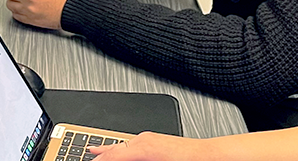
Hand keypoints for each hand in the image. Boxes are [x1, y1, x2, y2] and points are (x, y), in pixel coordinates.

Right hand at [88, 132, 208, 160]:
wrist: (208, 156)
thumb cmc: (187, 160)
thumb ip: (129, 158)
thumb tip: (116, 158)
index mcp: (142, 148)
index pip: (113, 157)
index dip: (100, 160)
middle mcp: (144, 140)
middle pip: (115, 149)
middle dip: (101, 155)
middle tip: (88, 156)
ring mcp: (150, 139)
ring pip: (123, 145)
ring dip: (110, 150)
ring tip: (97, 152)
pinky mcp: (156, 141)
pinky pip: (133, 144)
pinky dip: (123, 148)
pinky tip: (122, 150)